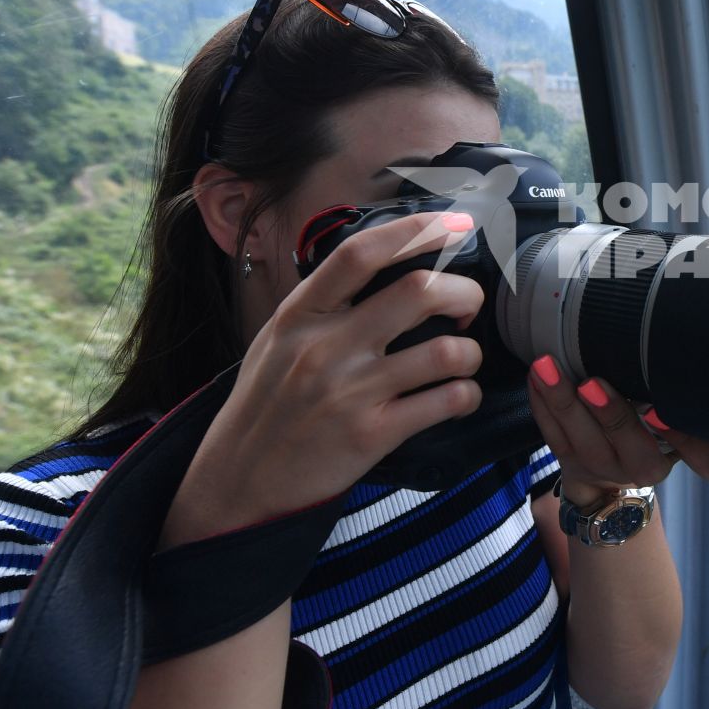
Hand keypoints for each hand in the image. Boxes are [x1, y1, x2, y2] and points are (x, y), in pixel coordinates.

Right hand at [162, 210, 486, 546]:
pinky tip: (458, 396)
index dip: (415, 230)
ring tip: (462, 359)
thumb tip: (384, 268)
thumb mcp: (277, 342)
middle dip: (464, 292)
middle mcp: (325, 346)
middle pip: (419, 291)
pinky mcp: (372, 435)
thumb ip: (324, 307)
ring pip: (445, 350)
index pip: (361, 254)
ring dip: (470, 352)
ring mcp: (350, 391)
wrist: (238, 483)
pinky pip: (445, 401)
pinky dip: (466, 395)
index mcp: (300, 315)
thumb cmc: (264, 408)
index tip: (454, 224)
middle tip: (468, 306)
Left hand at [526, 355, 708, 508]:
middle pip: (635, 452)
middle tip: (592, 383)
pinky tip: (535, 376)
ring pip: (584, 444)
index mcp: (683, 453)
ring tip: (547, 367)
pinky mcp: (572, 462)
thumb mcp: (679, 414)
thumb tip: (681, 334)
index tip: (661, 412)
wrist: (611, 475)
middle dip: (612, 416)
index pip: (706, 461)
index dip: (686, 442)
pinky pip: (553, 436)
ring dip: (563, 403)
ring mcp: (606, 468)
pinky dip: (542, 404)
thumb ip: (685, 391)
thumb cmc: (652, 425)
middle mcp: (646, 467)